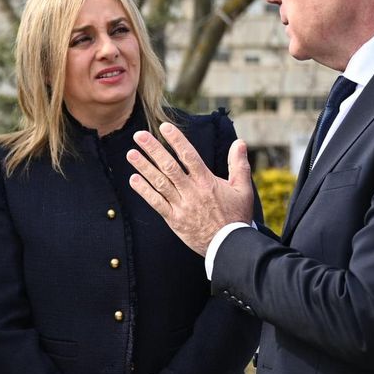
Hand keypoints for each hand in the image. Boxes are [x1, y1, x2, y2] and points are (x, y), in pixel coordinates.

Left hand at [126, 124, 254, 254]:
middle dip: (153, 150)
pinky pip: (156, 203)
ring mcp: (181, 206)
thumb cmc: (236, 216)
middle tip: (139, 136)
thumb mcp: (243, 189)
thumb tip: (239, 142)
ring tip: (131, 154)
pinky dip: (144, 191)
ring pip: (159, 183)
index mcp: (207, 182)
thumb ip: (239, 164)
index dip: (176, 140)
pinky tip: (134, 180)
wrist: (229, 246)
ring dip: (144, 167)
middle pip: (169, 166)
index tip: (164, 128)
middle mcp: (192, 191)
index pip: (189, 156)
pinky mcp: (174, 219)